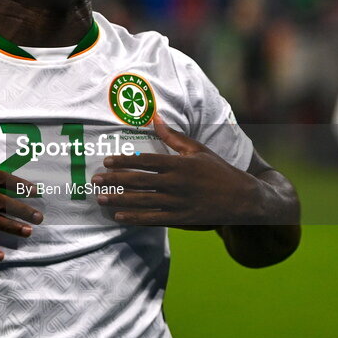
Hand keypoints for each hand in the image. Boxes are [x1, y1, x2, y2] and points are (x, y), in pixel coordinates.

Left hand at [92, 112, 262, 227]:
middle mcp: (176, 184)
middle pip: (138, 182)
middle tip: (95, 180)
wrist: (242, 199)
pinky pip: (153, 219)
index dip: (123, 161)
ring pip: (142, 202)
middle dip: (114, 181)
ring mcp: (178, 203)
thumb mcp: (197, 150)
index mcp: (179, 164)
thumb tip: (154, 117)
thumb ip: (173, 136)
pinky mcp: (181, 219)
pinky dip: (135, 218)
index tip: (107, 161)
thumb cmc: (218, 171)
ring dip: (119, 201)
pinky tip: (119, 217)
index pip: (145, 161)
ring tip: (100, 199)